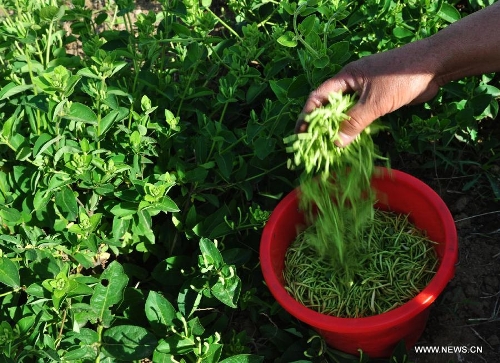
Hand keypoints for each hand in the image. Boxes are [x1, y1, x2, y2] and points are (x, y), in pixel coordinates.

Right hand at [296, 41, 440, 146]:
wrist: (434, 66)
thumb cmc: (401, 78)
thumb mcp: (375, 102)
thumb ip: (355, 122)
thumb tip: (336, 143)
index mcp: (345, 78)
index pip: (318, 97)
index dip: (308, 115)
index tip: (302, 133)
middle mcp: (352, 84)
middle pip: (330, 105)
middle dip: (322, 125)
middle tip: (315, 144)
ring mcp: (365, 91)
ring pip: (346, 111)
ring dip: (339, 128)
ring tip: (330, 147)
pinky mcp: (378, 98)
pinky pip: (360, 114)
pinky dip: (355, 127)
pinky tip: (352, 140)